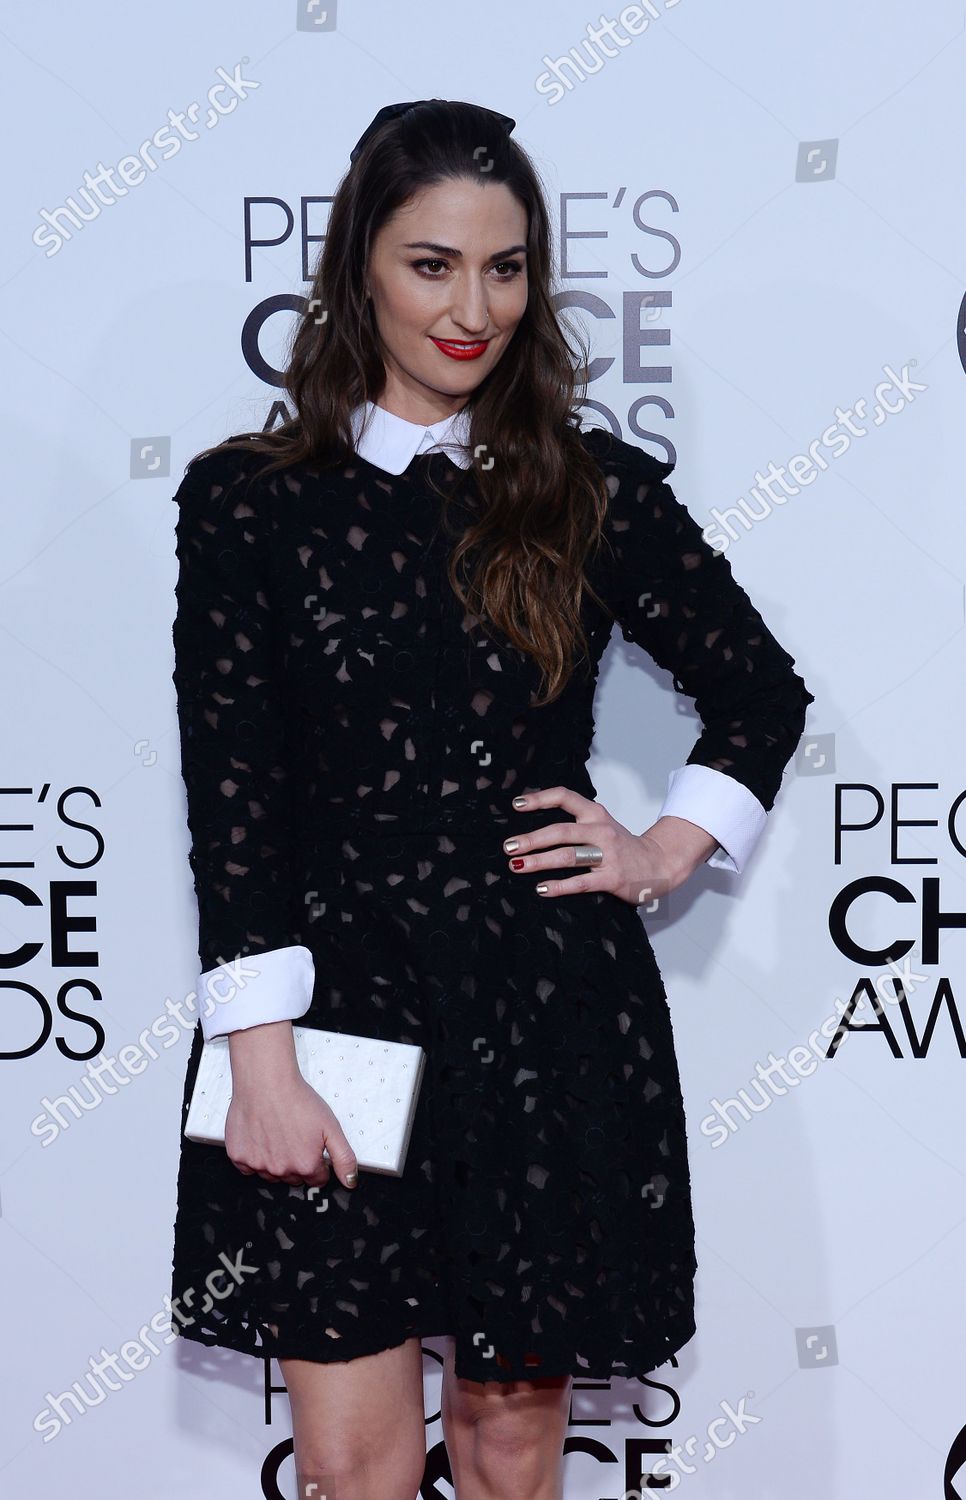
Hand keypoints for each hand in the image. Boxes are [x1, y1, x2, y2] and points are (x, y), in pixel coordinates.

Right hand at [225, 1050, 358, 1189]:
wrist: (266, 1082)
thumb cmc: (297, 1099)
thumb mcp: (331, 1126)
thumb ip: (343, 1158)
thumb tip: (350, 1182)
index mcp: (305, 1165)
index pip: (317, 1179)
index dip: (318, 1163)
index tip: (313, 1147)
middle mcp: (281, 1170)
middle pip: (294, 1178)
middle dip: (297, 1162)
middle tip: (295, 1136)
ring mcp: (258, 1165)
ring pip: (271, 1174)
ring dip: (276, 1161)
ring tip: (278, 1133)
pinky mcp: (239, 1157)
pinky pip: (248, 1167)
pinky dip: (255, 1155)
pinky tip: (261, 1135)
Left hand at [503, 786, 717, 906]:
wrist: (660, 863)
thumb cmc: (622, 846)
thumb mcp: (602, 825)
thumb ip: (576, 823)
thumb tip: (535, 830)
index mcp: (596, 814)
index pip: (565, 797)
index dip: (540, 798)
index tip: (517, 804)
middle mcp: (601, 830)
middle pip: (561, 831)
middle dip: (532, 839)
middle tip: (509, 847)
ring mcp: (607, 855)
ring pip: (568, 856)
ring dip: (539, 861)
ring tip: (517, 865)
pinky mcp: (612, 878)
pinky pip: (581, 882)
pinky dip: (559, 886)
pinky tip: (542, 889)